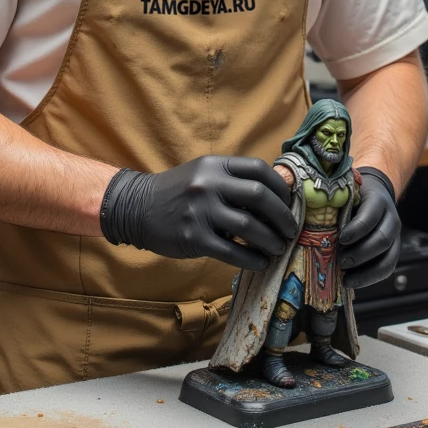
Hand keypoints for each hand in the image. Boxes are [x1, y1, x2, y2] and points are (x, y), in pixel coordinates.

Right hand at [99, 156, 296, 271]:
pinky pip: (232, 251)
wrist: (137, 208)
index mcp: (215, 165)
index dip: (281, 187)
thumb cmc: (178, 192)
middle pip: (260, 197)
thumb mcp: (203, 174)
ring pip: (250, 227)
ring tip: (279, 247)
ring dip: (271, 240)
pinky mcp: (195, 237)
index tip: (289, 202)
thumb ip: (233, 180)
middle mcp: (209, 184)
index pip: (259, 170)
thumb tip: (276, 196)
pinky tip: (261, 262)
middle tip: (290, 230)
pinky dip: (252, 259)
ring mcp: (201, 211)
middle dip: (282, 216)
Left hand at [338, 167, 400, 289]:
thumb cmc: (353, 198)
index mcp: (379, 201)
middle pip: (382, 240)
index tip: (341, 239)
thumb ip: (337, 209)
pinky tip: (352, 281)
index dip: (357, 229)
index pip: (372, 215)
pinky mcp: (394, 251)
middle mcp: (391, 219)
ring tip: (346, 278)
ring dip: (367, 272)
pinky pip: (387, 268)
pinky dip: (370, 279)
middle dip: (361, 253)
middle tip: (341, 261)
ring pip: (389, 258)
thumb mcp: (346, 197)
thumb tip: (311, 227)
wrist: (375, 197)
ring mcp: (395, 237)